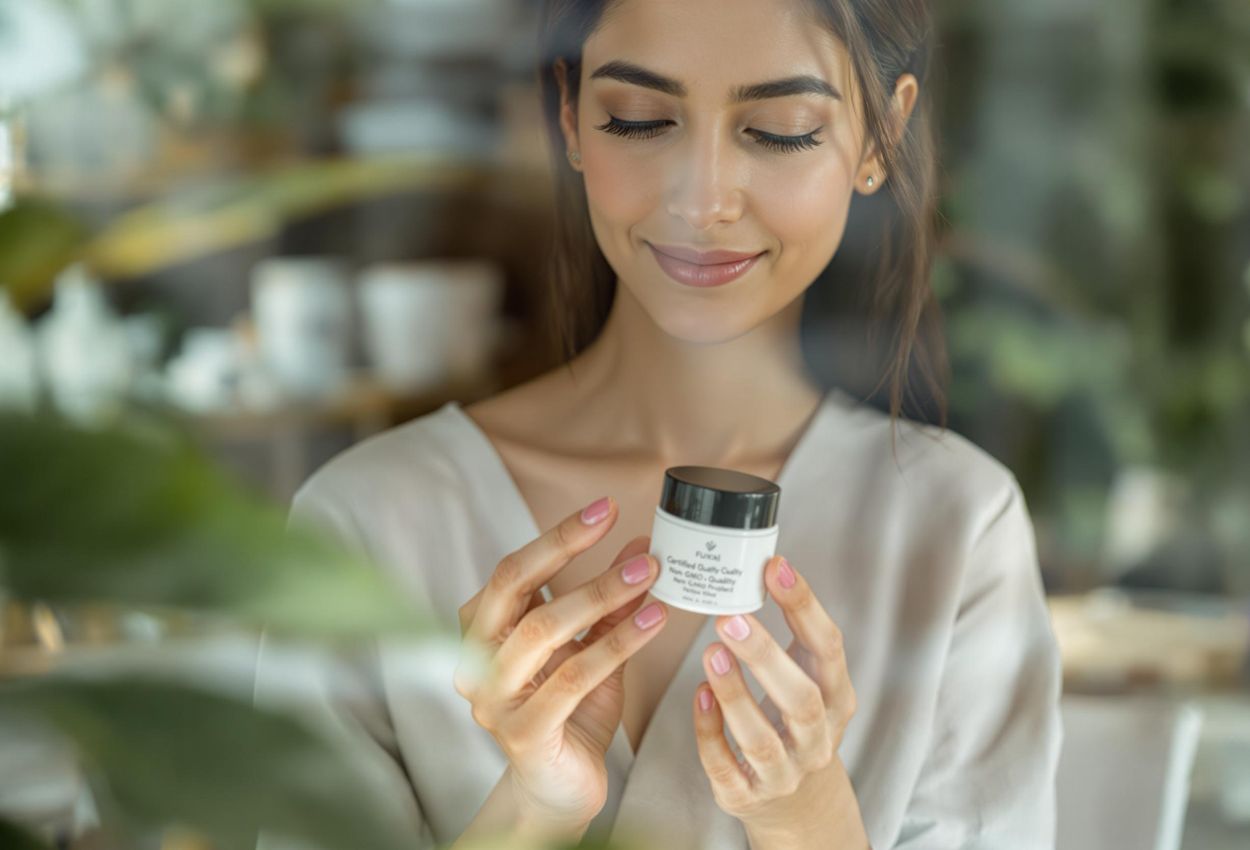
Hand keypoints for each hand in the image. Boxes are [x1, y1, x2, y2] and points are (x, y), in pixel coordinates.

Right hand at [454, 497, 668, 834]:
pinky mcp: (522, 732)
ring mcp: (493, 698)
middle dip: (567, 548)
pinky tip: (653, 621)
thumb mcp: (592, 648)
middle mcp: (476, 660)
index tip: (605, 507)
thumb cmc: (570, 712)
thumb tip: (641, 547)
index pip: (513, 570)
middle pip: (513, 587)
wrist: (559, 790)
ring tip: (650, 573)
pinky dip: (617, 644)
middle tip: (622, 526)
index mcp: (483, 630)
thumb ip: (610, 604)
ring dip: (601, 594)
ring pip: (544, 630)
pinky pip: (572, 676)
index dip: (558, 536)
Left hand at [691, 555, 867, 845]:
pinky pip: (726, 767)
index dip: (804, 606)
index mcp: (837, 696)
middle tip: (728, 617)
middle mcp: (818, 738)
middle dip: (766, 658)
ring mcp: (784, 771)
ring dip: (736, 695)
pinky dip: (710, 732)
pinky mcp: (746, 795)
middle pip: (802, 700)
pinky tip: (698, 696)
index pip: (830, 648)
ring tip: (709, 652)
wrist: (797, 800)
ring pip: (761, 739)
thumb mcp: (808, 674)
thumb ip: (793, 631)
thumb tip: (766, 564)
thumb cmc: (795, 717)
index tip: (774, 566)